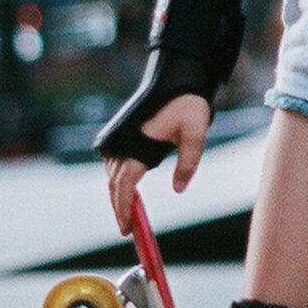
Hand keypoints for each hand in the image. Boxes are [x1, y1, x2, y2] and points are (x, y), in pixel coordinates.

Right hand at [103, 96, 209, 227]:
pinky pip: (115, 162)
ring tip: (129, 214)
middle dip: (120, 208)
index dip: (123, 210)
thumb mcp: (195, 136)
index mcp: (135, 146)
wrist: (176, 77)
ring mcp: (117, 137)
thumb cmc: (187, 105)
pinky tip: (129, 189)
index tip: (127, 229)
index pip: (123, 188)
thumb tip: (179, 190)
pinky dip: (119, 177)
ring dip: (119, 193)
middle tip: (128, 230)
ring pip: (113, 174)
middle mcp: (120, 143)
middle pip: (114, 186)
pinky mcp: (119, 132)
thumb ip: (188, 165)